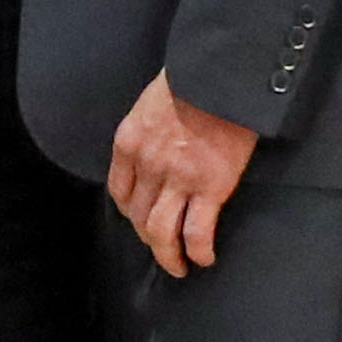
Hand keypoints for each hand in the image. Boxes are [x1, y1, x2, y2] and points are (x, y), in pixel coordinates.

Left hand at [105, 74, 258, 274]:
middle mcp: (147, 165)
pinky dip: (198, 252)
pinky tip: (204, 259)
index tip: (140, 218)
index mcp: (128, 142)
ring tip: (178, 266)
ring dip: (168, 256)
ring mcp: (178, 179)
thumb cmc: (193, 79)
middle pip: (138, 216)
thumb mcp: (152, 102)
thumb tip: (157, 147)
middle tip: (163, 247)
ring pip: (161, 233)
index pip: (119, 191)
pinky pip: (197, 232)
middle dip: (148, 237)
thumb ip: (149, 130)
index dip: (130, 211)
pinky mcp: (210, 188)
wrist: (222, 74)